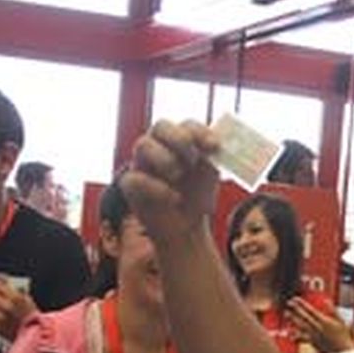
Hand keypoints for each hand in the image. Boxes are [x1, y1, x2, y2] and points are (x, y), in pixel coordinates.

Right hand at [121, 120, 222, 242]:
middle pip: (161, 126)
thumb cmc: (196, 195)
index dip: (200, 132)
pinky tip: (173, 198)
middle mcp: (159, 146)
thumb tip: (221, 150)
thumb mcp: (210, 178)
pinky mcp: (131, 185)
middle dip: (178, 138)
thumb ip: (214, 161)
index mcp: (182, 141)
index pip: (188, 125)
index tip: (214, 146)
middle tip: (192, 157)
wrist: (185, 227)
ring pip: (142, 145)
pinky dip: (155, 187)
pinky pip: (133, 178)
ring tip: (178, 175)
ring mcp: (143, 163)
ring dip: (163, 158)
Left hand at [285, 297, 353, 352]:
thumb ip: (333, 310)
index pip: (310, 310)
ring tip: (286, 314)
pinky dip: (295, 336)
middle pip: (304, 317)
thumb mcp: (341, 321)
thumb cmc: (343, 337)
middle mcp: (317, 328)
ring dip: (293, 320)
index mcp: (324, 321)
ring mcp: (314, 336)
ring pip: (301, 326)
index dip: (302, 304)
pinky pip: (302, 339)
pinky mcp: (312, 343)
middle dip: (295, 309)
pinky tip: (290, 334)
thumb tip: (326, 300)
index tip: (295, 299)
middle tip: (288, 303)